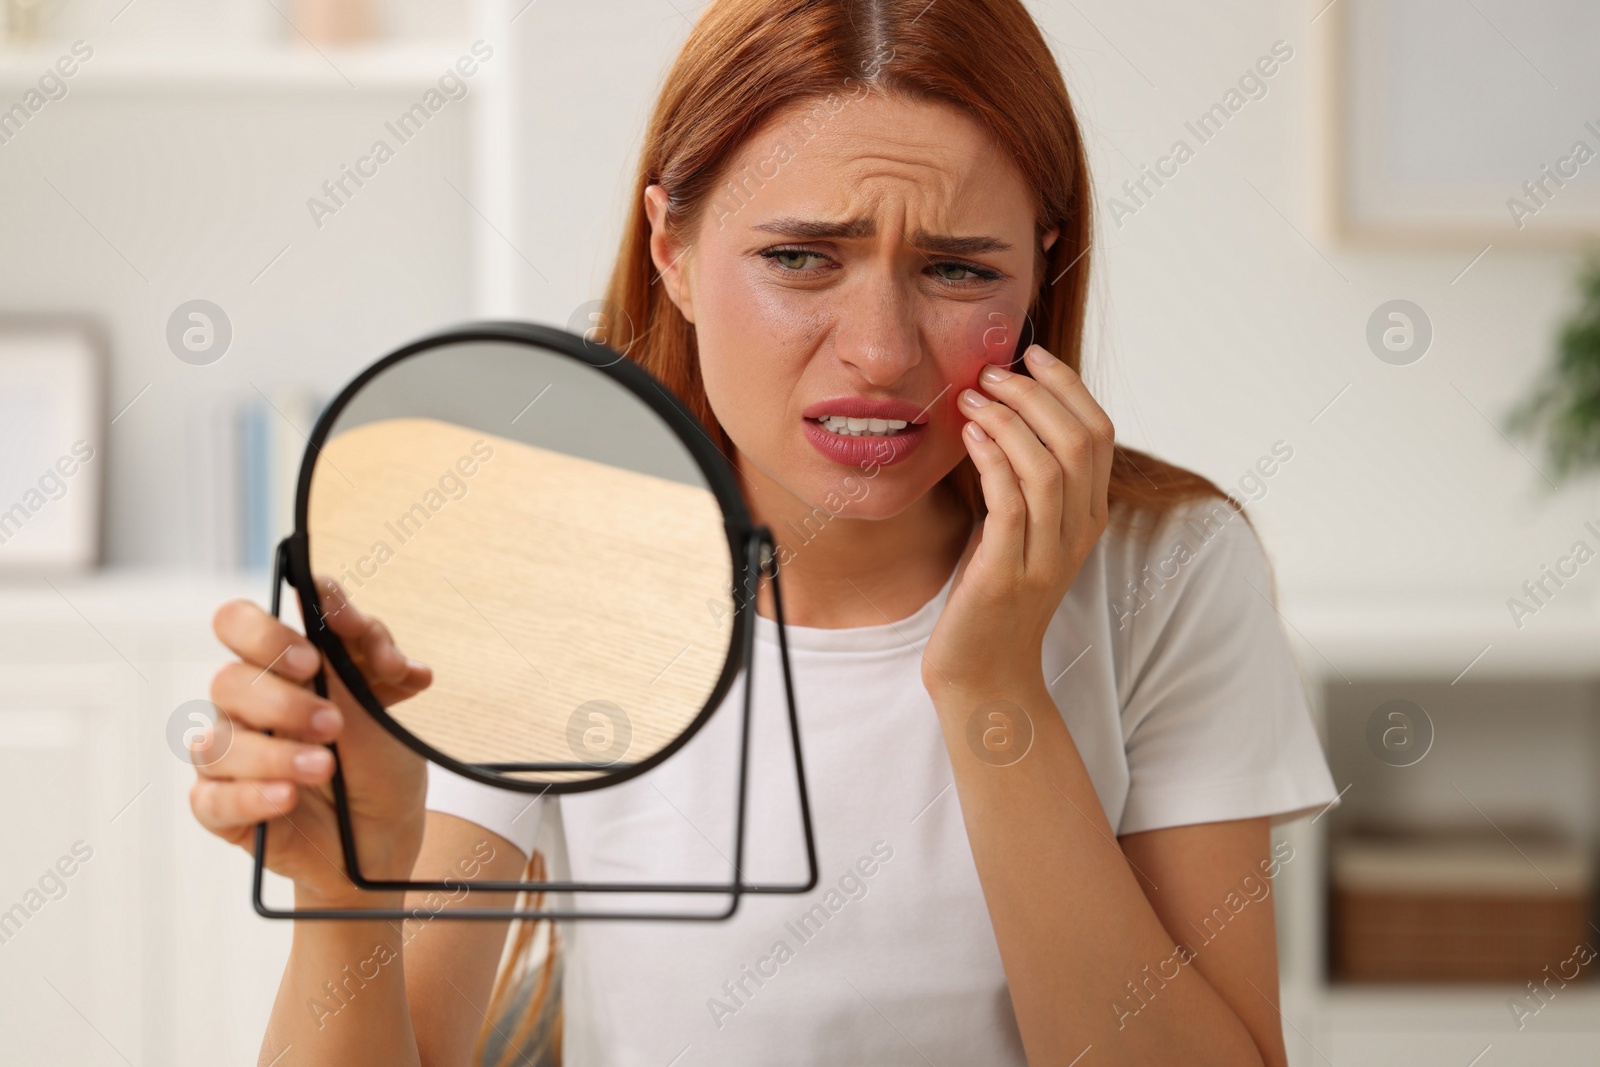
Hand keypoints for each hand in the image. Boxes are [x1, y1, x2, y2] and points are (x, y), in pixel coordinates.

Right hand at [190, 576, 432, 906]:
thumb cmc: (377, 757)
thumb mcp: (386, 698)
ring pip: (218, 742)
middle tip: (333, 723)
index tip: (315, 655)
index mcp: (276, 666)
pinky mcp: (222, 807)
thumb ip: (369, 649)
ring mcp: (230, 756)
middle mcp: (245, 705)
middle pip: (227, 681)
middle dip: (283, 702)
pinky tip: (287, 798)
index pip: (237, 623)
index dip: (266, 631)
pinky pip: (211, 799)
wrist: (383, 832)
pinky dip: (252, 797)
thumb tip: (346, 615)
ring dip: (277, 755)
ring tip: (325, 768)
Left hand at [922, 344, 1113, 697]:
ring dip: (1010, 420)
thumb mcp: (1016, 530)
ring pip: (1048, 467)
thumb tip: (1001, 408)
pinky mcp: (1009, 574)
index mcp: (1088, 516)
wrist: (983, 673)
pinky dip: (994, 460)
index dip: (1067, 386)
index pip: (1098, 432)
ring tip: (973, 395)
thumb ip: (1021, 479)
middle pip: (1079, 441)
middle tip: (992, 371)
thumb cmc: (990, 595)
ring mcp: (1047, 556)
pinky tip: (970, 435)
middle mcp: (1078, 533)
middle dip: (1037, 394)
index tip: (1030, 352)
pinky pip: (1011, 504)